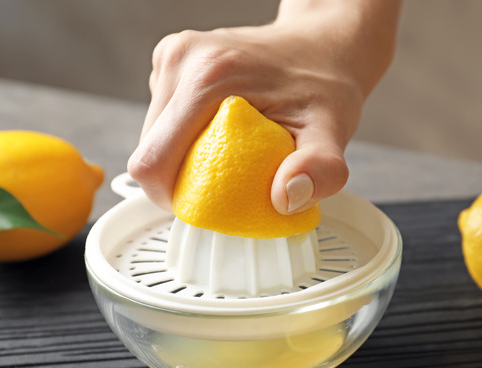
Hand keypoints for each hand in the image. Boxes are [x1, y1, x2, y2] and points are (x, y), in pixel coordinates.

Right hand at [128, 0, 399, 213]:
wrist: (320, 44)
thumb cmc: (325, 86)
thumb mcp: (333, 129)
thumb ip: (320, 168)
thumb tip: (286, 198)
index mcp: (208, 77)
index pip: (153, 161)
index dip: (172, 198)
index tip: (211, 208)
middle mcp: (181, 60)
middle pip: (148, 151)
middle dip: (181, 179)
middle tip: (229, 183)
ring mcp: (172, 56)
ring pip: (151, 136)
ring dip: (181, 158)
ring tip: (228, 155)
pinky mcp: (171, 60)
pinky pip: (161, 119)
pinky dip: (184, 138)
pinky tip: (220, 133)